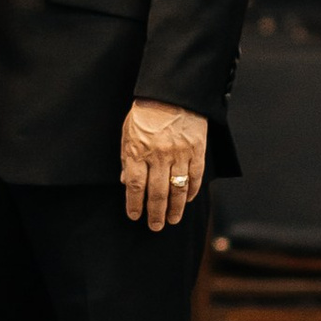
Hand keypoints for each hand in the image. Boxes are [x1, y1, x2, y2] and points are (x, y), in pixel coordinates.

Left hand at [121, 99, 207, 230]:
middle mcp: (158, 155)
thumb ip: (126, 157)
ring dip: (175, 208)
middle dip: (155, 213)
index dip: (134, 204)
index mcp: (138, 150)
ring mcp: (179, 154)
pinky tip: (187, 200)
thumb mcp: (128, 132)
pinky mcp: (197, 150)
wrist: (173, 93)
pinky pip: (195, 177)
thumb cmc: (146, 112)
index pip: (135, 185)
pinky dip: (192, 191)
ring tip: (172, 220)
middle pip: (156, 192)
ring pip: (177, 189)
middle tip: (155, 226)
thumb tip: (123, 182)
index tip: (134, 216)